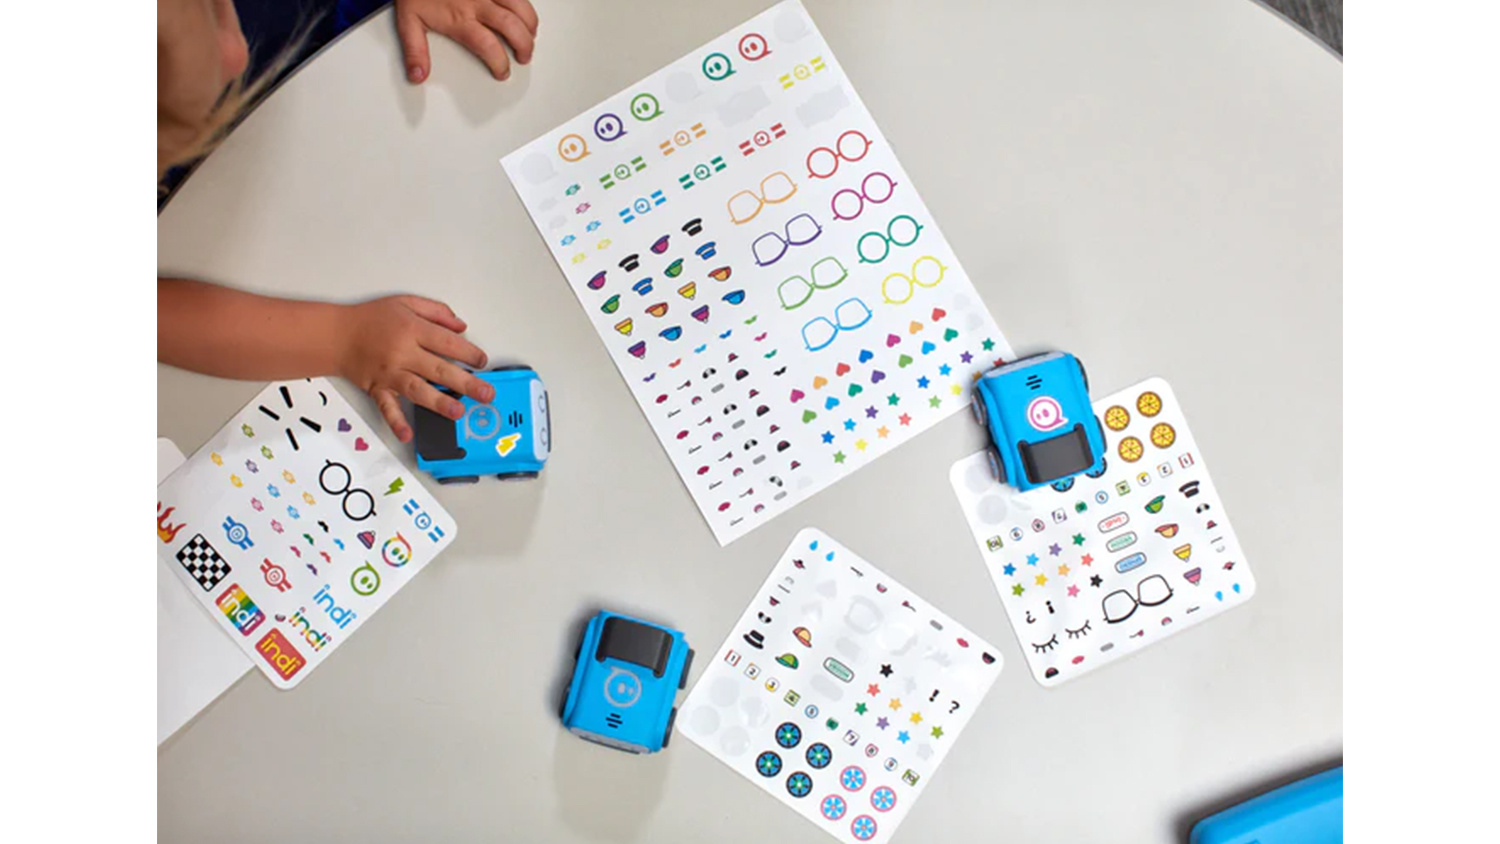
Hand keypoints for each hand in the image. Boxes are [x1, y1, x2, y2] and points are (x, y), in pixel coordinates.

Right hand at [336, 295, 493, 442]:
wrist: (336, 334)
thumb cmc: (371, 318)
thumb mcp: (406, 302)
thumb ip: (436, 312)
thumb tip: (462, 327)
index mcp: (412, 329)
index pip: (448, 343)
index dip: (469, 353)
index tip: (482, 362)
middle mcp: (402, 353)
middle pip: (439, 369)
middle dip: (466, 383)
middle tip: (486, 394)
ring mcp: (389, 373)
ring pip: (418, 389)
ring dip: (439, 402)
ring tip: (458, 412)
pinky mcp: (377, 388)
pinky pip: (387, 407)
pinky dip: (396, 422)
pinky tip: (408, 434)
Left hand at [395, 0, 538, 83]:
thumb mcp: (408, 21)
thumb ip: (415, 51)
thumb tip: (418, 75)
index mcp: (459, 18)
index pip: (488, 46)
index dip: (500, 63)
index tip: (502, 71)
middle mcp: (477, 2)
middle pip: (511, 27)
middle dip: (523, 46)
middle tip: (523, 56)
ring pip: (520, 6)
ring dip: (530, 23)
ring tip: (531, 34)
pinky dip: (524, 4)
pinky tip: (525, 12)